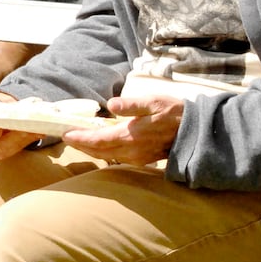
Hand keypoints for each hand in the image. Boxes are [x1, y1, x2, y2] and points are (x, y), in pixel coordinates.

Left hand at [63, 95, 183, 166]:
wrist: (195, 132)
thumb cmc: (174, 113)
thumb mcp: (153, 102)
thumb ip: (131, 104)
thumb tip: (111, 104)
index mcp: (130, 136)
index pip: (97, 140)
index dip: (80, 138)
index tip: (65, 133)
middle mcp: (131, 150)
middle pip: (98, 151)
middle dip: (80, 145)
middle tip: (66, 137)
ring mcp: (136, 157)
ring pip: (106, 156)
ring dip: (91, 149)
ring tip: (78, 140)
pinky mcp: (142, 159)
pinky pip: (117, 158)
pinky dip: (103, 152)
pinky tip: (99, 145)